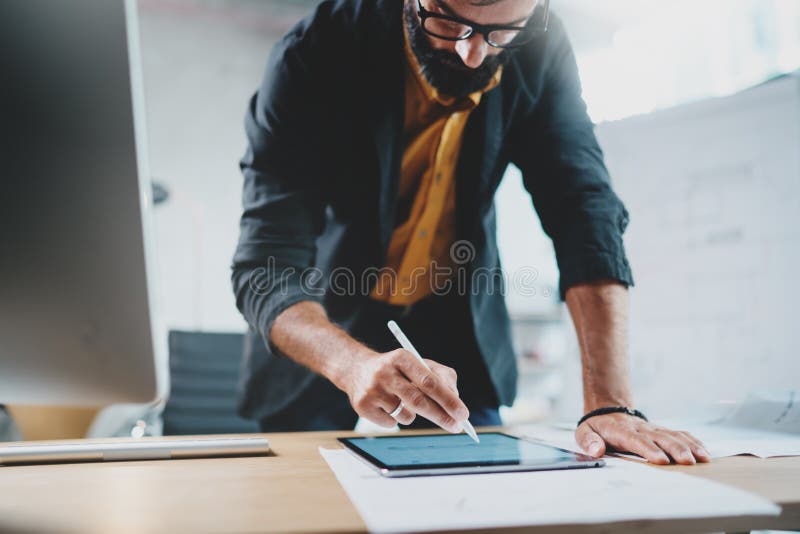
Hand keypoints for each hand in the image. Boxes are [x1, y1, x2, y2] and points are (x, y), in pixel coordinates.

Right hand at [342, 348, 467, 431]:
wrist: (356, 369)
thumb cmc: (397, 369)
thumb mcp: (418, 364)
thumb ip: (441, 378)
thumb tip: (455, 402)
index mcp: (402, 357)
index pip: (429, 381)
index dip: (448, 399)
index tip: (463, 414)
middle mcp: (385, 372)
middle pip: (419, 400)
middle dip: (441, 416)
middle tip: (456, 427)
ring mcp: (372, 390)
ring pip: (406, 415)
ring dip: (413, 415)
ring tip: (403, 402)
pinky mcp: (362, 406)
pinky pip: (391, 424)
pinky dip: (397, 420)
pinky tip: (387, 406)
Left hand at [575, 413, 711, 464]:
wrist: (606, 411)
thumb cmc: (596, 427)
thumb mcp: (584, 433)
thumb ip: (589, 441)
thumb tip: (597, 450)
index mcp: (621, 430)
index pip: (637, 440)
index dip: (649, 449)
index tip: (661, 460)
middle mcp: (640, 428)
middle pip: (660, 437)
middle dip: (675, 449)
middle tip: (687, 461)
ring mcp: (652, 428)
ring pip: (673, 435)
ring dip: (688, 446)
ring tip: (703, 458)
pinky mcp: (660, 430)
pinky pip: (679, 434)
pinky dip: (692, 441)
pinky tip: (704, 451)